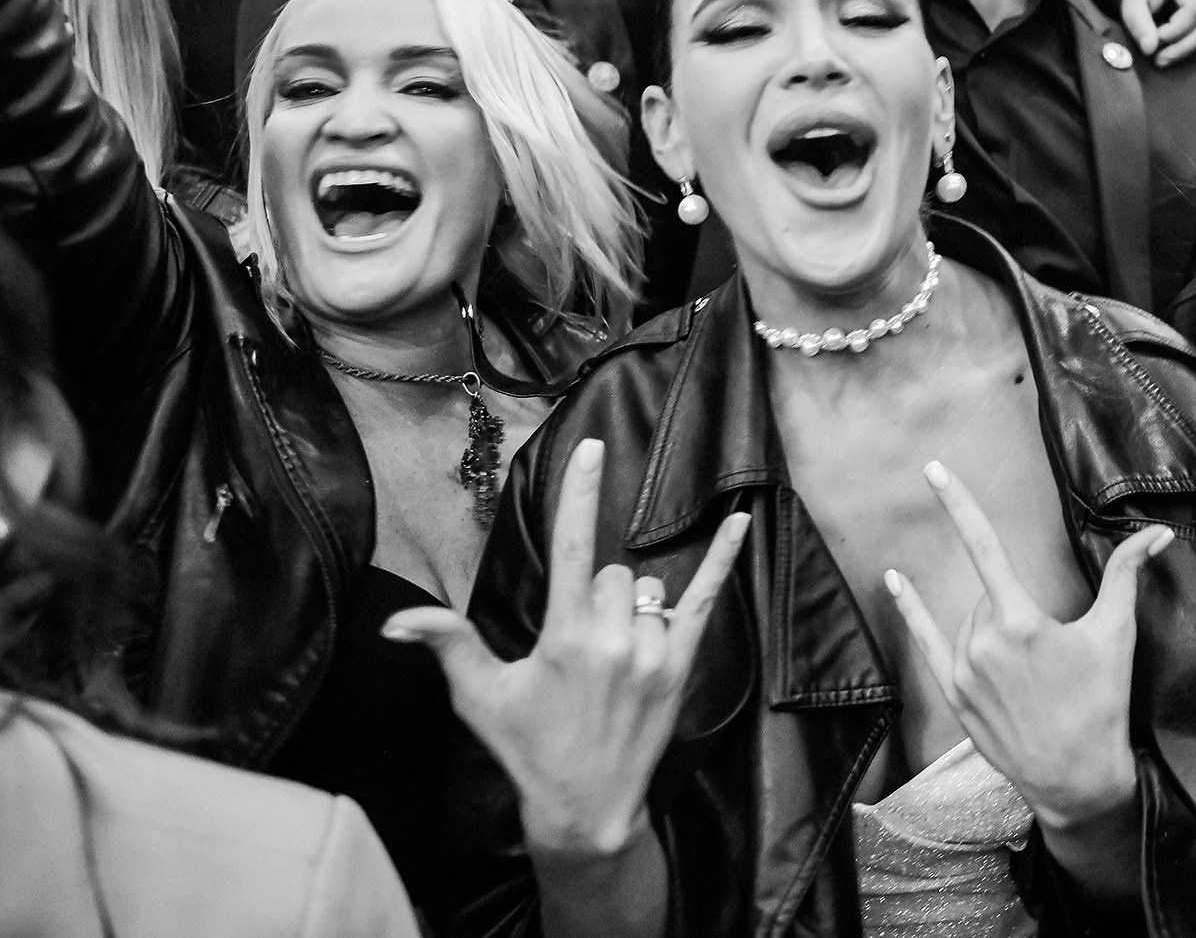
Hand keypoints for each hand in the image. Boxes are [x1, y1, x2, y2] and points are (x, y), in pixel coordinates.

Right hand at [384, 438, 749, 855]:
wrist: (587, 806)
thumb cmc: (527, 748)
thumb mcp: (481, 697)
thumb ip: (447, 644)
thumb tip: (395, 621)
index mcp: (564, 637)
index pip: (571, 547)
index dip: (579, 494)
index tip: (590, 446)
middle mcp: (614, 639)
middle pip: (611, 573)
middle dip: (593, 595)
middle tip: (578, 648)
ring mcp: (653, 652)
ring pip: (647, 590)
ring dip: (630, 610)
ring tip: (610, 662)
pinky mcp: (682, 665)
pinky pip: (705, 599)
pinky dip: (724, 558)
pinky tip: (742, 521)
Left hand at [886, 461, 1170, 832]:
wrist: (1077, 779)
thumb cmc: (1101, 705)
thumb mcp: (1116, 635)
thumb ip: (1127, 575)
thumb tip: (1157, 535)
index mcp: (1021, 621)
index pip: (986, 545)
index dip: (959, 503)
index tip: (934, 468)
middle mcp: (983, 642)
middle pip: (991, 595)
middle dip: (1018, 605)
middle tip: (1056, 651)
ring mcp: (963, 672)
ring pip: (971, 621)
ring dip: (996, 626)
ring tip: (1034, 673)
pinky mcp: (954, 697)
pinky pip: (928, 641)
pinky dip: (912, 610)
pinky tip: (894, 580)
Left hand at [1120, 0, 1195, 65]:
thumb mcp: (1132, 3)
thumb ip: (1138, 23)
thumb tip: (1149, 48)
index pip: (1194, 6)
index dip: (1176, 30)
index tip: (1156, 40)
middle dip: (1181, 46)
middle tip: (1159, 60)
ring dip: (1190, 48)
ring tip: (1166, 55)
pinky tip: (1182, 44)